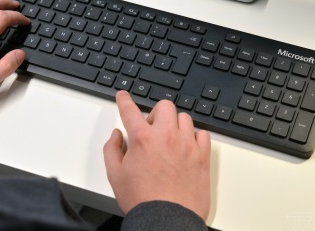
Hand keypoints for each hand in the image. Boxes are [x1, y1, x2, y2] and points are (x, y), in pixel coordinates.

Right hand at [103, 91, 210, 219]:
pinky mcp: (202, 156)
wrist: (166, 220)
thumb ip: (112, 150)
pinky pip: (202, 134)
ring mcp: (187, 145)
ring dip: (175, 124)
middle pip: (164, 106)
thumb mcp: (115, 175)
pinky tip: (186, 147)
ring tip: (170, 139)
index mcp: (142, 139)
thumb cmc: (142, 201)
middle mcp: (166, 137)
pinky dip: (194, 137)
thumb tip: (116, 136)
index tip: (124, 96)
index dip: (124, 100)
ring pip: (184, 118)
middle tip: (152, 129)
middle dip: (156, 113)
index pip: (130, 110)